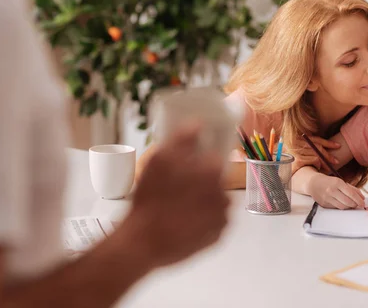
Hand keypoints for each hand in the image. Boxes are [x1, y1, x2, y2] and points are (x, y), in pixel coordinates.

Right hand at [125, 122, 229, 268]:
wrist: (142, 242)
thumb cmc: (149, 201)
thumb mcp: (159, 159)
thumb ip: (182, 138)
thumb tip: (198, 124)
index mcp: (213, 173)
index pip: (214, 158)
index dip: (199, 161)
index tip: (187, 166)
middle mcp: (224, 195)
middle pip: (215, 181)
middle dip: (199, 182)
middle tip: (177, 188)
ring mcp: (221, 219)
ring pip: (214, 201)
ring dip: (201, 201)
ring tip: (177, 206)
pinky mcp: (216, 238)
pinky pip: (212, 222)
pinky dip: (202, 220)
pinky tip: (183, 220)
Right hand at [292, 135, 339, 172]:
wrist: (278, 169)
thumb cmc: (289, 161)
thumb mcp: (298, 150)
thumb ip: (308, 147)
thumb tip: (325, 149)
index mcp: (298, 139)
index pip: (316, 139)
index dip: (328, 142)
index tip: (337, 146)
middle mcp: (297, 143)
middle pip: (318, 147)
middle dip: (328, 155)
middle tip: (335, 161)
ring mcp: (297, 151)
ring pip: (317, 154)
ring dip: (323, 162)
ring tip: (325, 168)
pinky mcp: (298, 160)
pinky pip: (314, 160)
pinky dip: (318, 164)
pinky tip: (318, 168)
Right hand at [309, 174, 364, 208]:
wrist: (313, 183)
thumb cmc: (329, 182)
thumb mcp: (340, 181)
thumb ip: (352, 189)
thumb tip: (362, 197)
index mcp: (337, 183)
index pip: (351, 194)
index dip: (358, 200)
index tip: (363, 203)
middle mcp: (331, 191)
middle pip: (347, 202)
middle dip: (355, 204)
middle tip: (358, 204)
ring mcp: (327, 198)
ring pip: (342, 207)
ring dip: (349, 207)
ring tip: (351, 204)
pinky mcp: (324, 204)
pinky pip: (336, 208)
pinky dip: (341, 207)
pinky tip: (343, 204)